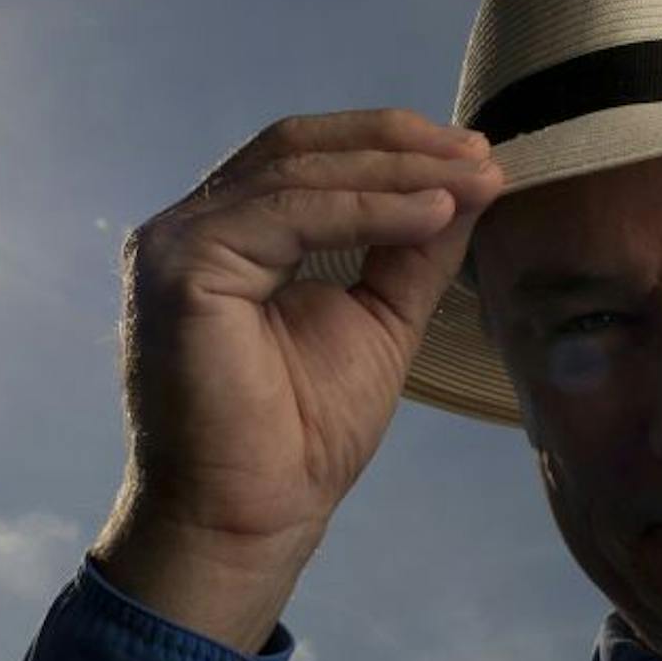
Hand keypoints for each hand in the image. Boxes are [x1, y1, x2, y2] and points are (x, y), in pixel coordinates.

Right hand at [92, 109, 503, 650]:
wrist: (253, 516)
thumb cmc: (302, 435)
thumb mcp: (379, 317)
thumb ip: (414, 248)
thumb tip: (476, 178)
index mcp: (225, 233)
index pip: (305, 157)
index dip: (389, 144)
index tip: (479, 155)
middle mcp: (190, 226)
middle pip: (297, 146)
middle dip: (399, 144)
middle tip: (484, 155)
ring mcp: (177, 242)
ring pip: (297, 172)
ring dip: (397, 171)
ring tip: (473, 182)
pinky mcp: (183, 265)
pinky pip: (289, 214)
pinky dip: (369, 208)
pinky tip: (433, 213)